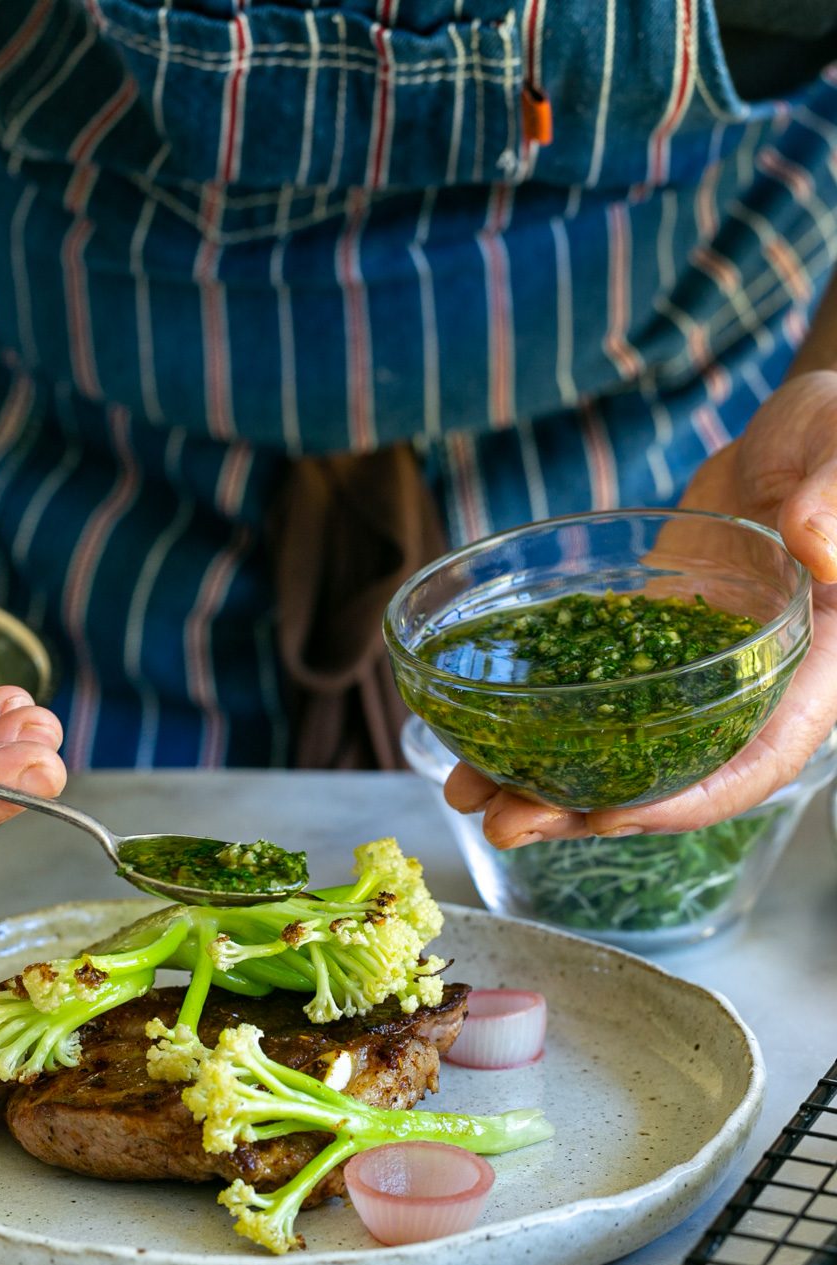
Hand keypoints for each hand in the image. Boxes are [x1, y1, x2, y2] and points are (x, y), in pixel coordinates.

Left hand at [445, 372, 836, 847]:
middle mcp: (750, 693)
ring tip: (466, 792)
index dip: (686, 799)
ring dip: (543, 780)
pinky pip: (592, 700)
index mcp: (815, 672)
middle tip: (504, 822)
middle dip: (585, 809)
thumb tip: (818, 545)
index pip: (756, 764)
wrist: (790, 437)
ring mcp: (692, 677)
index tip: (611, 815)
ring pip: (620, 750)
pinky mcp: (647, 651)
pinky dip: (537, 723)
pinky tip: (473, 738)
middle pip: (670, 778)